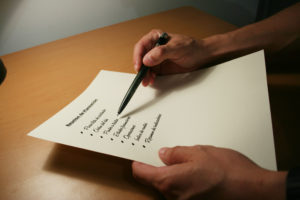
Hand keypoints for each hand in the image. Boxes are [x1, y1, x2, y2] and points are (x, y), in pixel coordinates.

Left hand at [132, 145, 286, 199]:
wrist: (254, 191)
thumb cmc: (228, 171)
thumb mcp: (199, 152)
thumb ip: (177, 153)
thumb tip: (164, 154)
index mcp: (170, 181)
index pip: (142, 173)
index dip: (138, 163)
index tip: (136, 157)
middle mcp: (174, 197)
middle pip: (156, 181)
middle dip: (160, 167)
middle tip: (168, 153)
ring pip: (171, 186)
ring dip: (175, 174)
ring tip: (190, 161)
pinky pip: (183, 192)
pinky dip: (185, 182)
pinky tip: (199, 173)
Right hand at [133, 30, 212, 85]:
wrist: (201, 55)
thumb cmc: (191, 47)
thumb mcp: (177, 48)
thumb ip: (161, 52)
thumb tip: (147, 59)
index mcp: (155, 37)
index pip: (141, 46)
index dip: (137, 56)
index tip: (139, 66)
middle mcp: (153, 47)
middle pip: (140, 58)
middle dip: (140, 68)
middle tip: (142, 76)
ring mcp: (155, 57)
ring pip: (144, 67)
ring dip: (144, 74)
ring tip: (147, 81)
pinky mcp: (159, 66)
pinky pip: (150, 72)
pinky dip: (149, 77)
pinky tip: (151, 80)